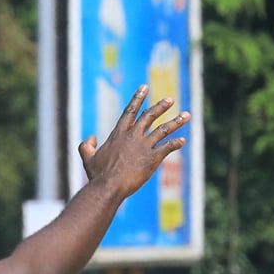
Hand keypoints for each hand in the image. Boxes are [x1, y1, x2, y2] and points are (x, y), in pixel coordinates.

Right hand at [78, 85, 190, 199]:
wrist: (109, 186)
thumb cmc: (97, 175)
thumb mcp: (87, 158)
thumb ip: (86, 146)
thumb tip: (91, 138)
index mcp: (118, 134)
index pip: (129, 111)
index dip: (138, 98)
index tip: (145, 87)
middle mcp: (133, 136)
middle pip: (149, 116)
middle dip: (160, 106)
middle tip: (170, 100)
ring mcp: (144, 146)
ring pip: (163, 129)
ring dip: (176, 122)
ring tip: (187, 115)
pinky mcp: (153, 158)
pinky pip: (168, 147)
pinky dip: (176, 143)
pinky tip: (182, 141)